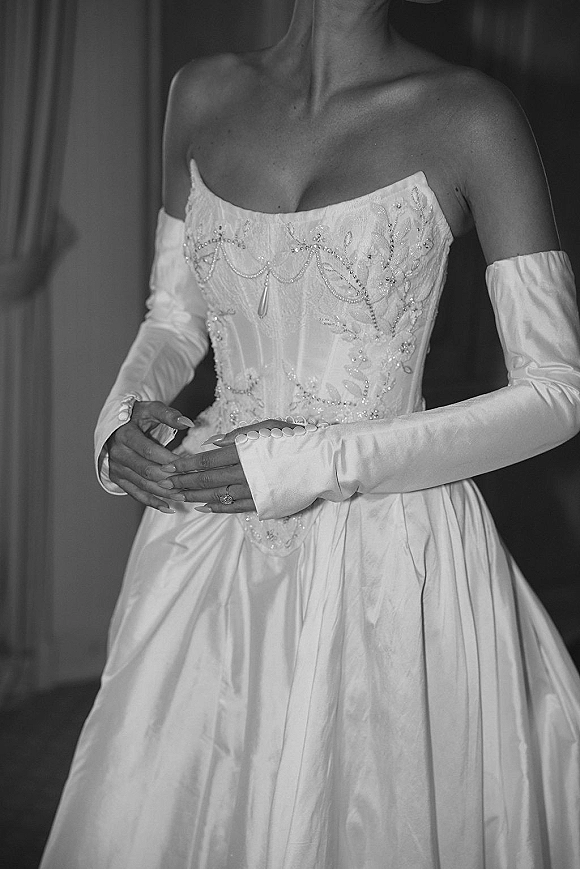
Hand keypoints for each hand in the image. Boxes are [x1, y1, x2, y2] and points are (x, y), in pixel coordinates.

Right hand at [107, 400, 194, 512]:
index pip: (149, 451)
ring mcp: (116, 468)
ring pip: (143, 484)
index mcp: (125, 435)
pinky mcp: (118, 478)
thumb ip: (169, 415)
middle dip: (169, 478)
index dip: (169, 459)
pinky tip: (168, 508)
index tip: (189, 464)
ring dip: (164, 492)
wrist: (115, 425)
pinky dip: (152, 502)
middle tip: (190, 483)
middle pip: (147, 470)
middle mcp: (118, 453)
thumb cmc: (137, 416)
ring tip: (184, 496)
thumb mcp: (150, 410)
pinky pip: (136, 493)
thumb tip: (188, 422)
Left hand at [160, 419, 292, 512]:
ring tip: (180, 496)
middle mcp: (245, 472)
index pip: (206, 461)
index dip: (185, 465)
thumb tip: (213, 444)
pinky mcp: (263, 504)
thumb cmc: (296, 439)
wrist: (323, 461)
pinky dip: (217, 508)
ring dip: (195, 496)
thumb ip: (238, 436)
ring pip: (217, 496)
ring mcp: (254, 491)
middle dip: (183, 482)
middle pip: (207, 480)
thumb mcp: (267, 427)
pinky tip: (204, 507)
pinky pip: (234, 508)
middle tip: (166, 484)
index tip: (170, 467)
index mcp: (244, 451)